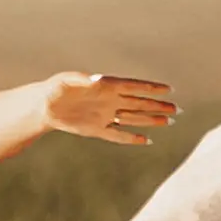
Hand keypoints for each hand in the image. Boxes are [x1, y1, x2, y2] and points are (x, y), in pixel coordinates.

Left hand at [44, 70, 180, 144]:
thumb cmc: (55, 88)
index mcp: (106, 86)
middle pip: (139, 103)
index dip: (151, 88)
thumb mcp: (66, 81)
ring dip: (150, 120)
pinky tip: (146, 141)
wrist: (43, 106)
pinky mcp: (97, 129)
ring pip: (133, 118)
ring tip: (168, 122)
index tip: (169, 89)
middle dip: (158, 106)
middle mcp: (109, 101)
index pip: (134, 87)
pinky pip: (117, 135)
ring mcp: (105, 115)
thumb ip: (81, 79)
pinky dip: (131, 138)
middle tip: (177, 109)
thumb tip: (97, 79)